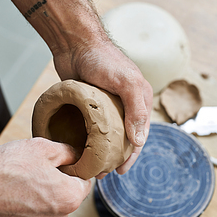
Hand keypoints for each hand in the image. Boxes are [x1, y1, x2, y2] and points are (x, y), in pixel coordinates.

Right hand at [0, 138, 91, 216]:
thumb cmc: (8, 168)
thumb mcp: (45, 148)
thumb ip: (69, 152)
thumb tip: (77, 156)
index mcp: (71, 198)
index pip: (86, 180)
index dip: (75, 166)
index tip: (61, 159)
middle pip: (70, 192)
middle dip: (61, 178)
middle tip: (40, 164)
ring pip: (53, 200)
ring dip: (46, 188)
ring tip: (26, 174)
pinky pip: (38, 208)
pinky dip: (32, 197)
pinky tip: (17, 185)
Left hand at [53, 39, 152, 175]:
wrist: (75, 43)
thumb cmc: (103, 60)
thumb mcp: (126, 83)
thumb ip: (136, 110)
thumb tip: (139, 142)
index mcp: (139, 100)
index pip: (140, 134)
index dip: (132, 155)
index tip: (121, 171)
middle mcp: (125, 104)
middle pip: (124, 138)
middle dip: (116, 158)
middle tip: (103, 174)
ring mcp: (106, 105)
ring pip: (107, 134)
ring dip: (101, 152)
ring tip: (91, 167)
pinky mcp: (89, 104)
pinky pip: (90, 126)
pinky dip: (88, 139)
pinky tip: (81, 150)